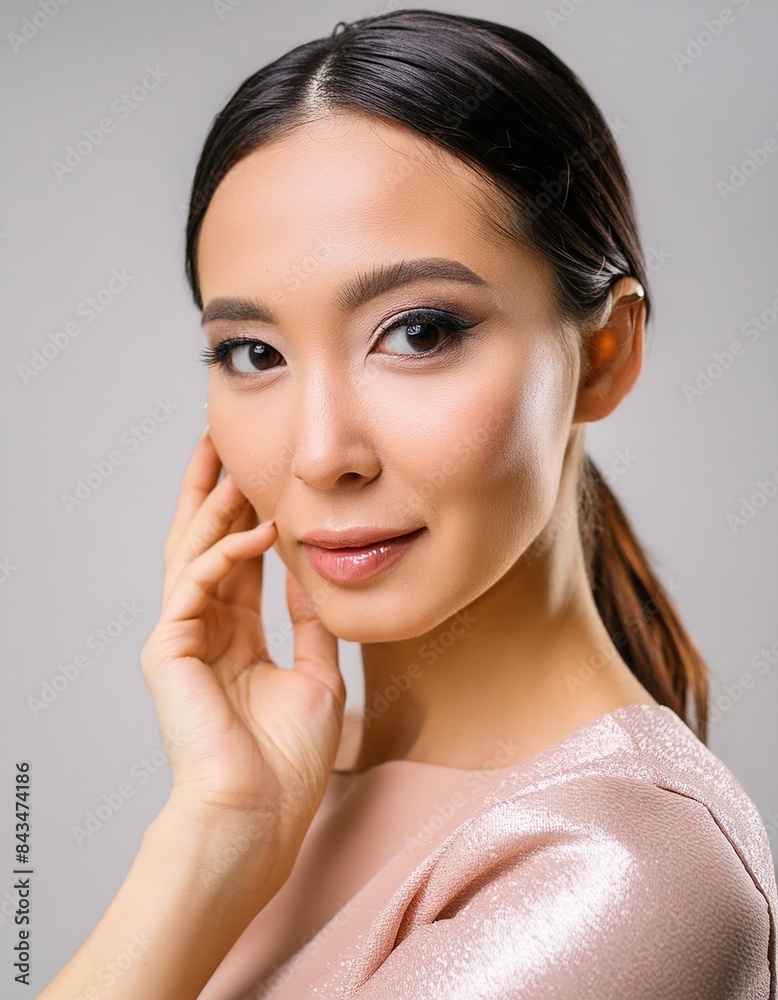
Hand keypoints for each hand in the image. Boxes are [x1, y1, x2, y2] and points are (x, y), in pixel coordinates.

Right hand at [140, 427, 346, 853]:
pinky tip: (257, 527)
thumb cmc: (287, 762)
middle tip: (222, 444)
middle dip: (213, 494)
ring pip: (191, 553)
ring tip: (229, 459)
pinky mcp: (169, 650)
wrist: (259, 816)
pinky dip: (225, 552)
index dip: (249, 518)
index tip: (264, 477)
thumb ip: (312, 625)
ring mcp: (182, 640)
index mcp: (235, 640)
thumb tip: (318, 576)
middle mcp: (203, 632)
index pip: (238, 563)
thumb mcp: (318, 676)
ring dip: (212, 506)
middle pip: (203, 545)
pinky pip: (194, 584)